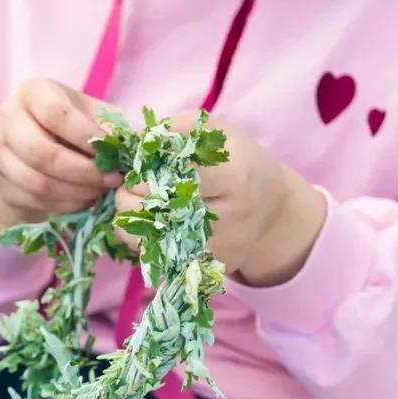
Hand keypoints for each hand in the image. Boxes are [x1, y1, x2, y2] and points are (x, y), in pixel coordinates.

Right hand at [0, 77, 125, 229]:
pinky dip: (65, 206)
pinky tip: (83, 200)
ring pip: (38, 183)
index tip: (113, 154)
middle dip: (84, 173)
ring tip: (99, 192)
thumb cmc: (71, 127)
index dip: (87, 137)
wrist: (31, 149)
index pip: (56, 114)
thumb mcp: (92, 116)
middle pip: (43, 153)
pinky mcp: (1, 184)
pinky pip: (35, 201)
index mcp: (33, 93)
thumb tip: (132, 146)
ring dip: (76, 193)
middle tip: (111, 180)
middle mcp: (7, 119)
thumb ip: (111, 127)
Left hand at [114, 112, 326, 286]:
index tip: (135, 167)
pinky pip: (165, 260)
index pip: (169, 174)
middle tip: (127, 188)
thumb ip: (171, 130)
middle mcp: (231, 217)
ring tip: (134, 207)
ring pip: (154, 243)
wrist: (271, 207)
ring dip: (131, 224)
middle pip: (158, 211)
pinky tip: (151, 226)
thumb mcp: (214, 131)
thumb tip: (130, 143)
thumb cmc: (236, 161)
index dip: (141, 170)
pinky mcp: (212, 268)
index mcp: (234, 176)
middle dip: (128, 197)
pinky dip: (147, 243)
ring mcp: (223, 249)